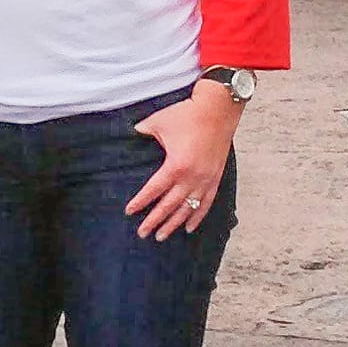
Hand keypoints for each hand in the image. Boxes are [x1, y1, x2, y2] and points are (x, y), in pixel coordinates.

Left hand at [126, 84, 238, 240]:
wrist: (218, 110)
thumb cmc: (187, 114)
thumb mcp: (158, 122)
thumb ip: (142, 131)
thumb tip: (132, 133)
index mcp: (176, 165)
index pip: (154, 190)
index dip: (140, 202)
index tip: (129, 212)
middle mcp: (192, 177)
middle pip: (169, 205)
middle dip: (154, 221)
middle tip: (143, 233)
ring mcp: (205, 180)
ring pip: (187, 209)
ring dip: (174, 224)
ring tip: (161, 236)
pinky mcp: (215, 178)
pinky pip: (206, 203)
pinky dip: (197, 217)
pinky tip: (189, 228)